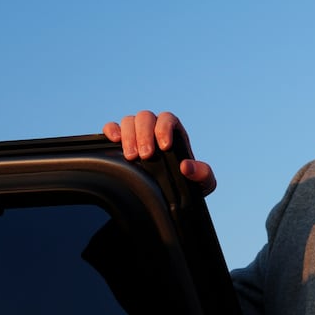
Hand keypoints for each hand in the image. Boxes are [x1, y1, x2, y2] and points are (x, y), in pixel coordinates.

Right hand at [102, 110, 216, 194]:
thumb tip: (187, 166)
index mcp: (175, 132)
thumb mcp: (204, 183)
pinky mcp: (122, 142)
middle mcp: (155, 129)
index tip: (164, 146)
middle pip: (145, 117)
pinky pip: (112, 127)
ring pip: (129, 120)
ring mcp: (137, 134)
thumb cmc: (190, 185)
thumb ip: (203, 174)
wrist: (171, 197)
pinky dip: (111, 130)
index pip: (167, 119)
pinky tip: (114, 140)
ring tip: (131, 156)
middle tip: (145, 155)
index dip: (164, 128)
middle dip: (144, 134)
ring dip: (128, 136)